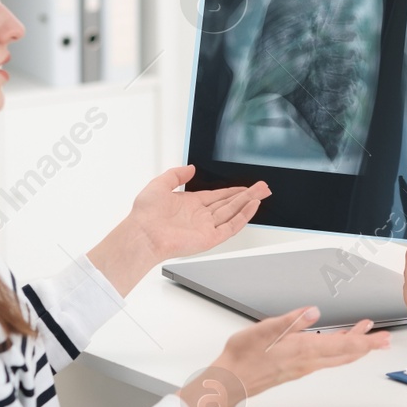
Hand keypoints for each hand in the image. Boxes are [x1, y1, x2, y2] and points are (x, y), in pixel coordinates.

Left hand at [130, 165, 268, 262]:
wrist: (143, 234)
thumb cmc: (145, 214)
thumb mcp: (159, 184)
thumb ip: (176, 175)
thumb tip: (190, 168)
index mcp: (189, 204)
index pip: (217, 196)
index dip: (232, 190)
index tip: (246, 186)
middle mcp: (199, 216)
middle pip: (229, 203)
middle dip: (247, 195)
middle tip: (263, 187)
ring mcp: (206, 228)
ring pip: (233, 213)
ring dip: (248, 202)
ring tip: (262, 193)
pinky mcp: (209, 238)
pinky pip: (231, 226)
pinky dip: (243, 216)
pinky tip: (252, 205)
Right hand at [178, 307, 391, 406]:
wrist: (230, 381)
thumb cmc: (243, 356)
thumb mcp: (264, 331)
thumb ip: (290, 321)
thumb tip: (314, 312)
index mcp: (303, 350)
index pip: (342, 346)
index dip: (365, 341)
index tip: (382, 339)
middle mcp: (308, 362)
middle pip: (346, 354)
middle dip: (367, 346)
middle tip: (385, 340)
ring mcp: (304, 367)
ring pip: (337, 358)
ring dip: (354, 347)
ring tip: (367, 336)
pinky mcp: (297, 368)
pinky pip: (327, 360)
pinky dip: (339, 351)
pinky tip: (337, 344)